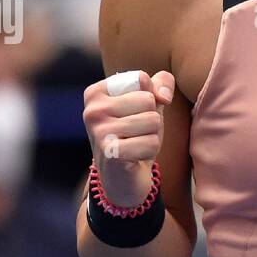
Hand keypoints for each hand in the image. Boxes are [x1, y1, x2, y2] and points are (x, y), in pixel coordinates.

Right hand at [82, 69, 174, 206]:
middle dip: (152, 120)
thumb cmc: (136, 135)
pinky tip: (135, 157)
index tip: (135, 114)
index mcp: (96, 92)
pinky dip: (150, 152)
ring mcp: (99, 131)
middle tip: (136, 134)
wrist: (123, 177)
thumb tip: (164, 96)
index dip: (150, 98)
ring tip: (136, 144)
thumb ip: (161, 83)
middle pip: (148, 100)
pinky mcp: (110, 152)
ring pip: (153, 121)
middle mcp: (93, 109)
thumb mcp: (149, 104)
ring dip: (152, 137)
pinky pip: (151, 142)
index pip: (141, 79)